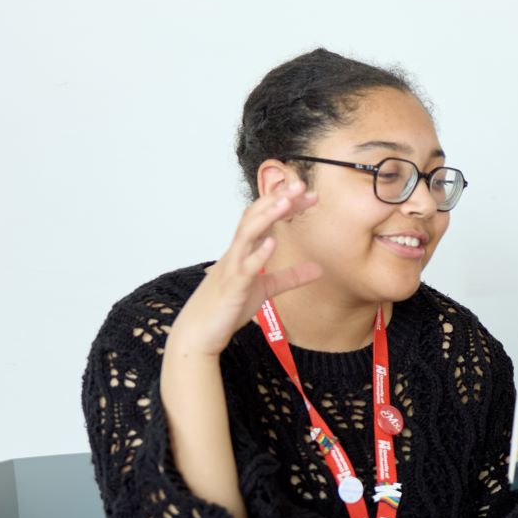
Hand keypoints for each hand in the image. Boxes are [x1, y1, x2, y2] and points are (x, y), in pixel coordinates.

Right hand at [170, 179, 322, 357]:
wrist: (198, 333)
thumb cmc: (227, 308)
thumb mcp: (266, 289)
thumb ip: (290, 277)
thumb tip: (318, 269)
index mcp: (244, 250)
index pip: (265, 218)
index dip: (286, 204)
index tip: (310, 195)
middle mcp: (237, 252)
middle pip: (255, 217)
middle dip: (277, 199)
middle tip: (301, 184)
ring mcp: (232, 267)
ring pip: (247, 234)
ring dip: (267, 216)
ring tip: (286, 201)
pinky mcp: (232, 287)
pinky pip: (245, 267)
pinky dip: (258, 253)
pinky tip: (272, 242)